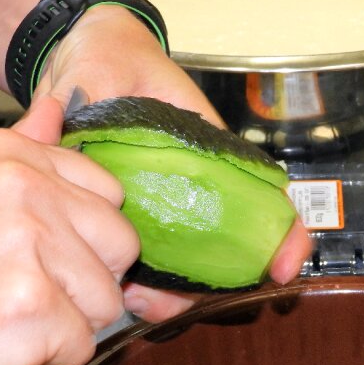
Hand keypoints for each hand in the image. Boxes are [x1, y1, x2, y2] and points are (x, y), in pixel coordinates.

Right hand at [0, 97, 138, 364]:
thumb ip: (18, 155)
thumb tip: (56, 110)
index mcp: (7, 157)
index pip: (109, 195)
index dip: (83, 242)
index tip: (34, 259)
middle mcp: (21, 188)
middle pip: (121, 247)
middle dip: (85, 285)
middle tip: (22, 298)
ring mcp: (26, 244)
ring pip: (107, 301)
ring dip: (66, 329)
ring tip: (3, 324)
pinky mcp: (30, 306)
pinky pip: (82, 347)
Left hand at [32, 6, 311, 321]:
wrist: (80, 65)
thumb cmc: (114, 62)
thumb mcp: (113, 70)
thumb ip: (103, 97)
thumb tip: (82, 129)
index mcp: (212, 156)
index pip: (264, 200)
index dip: (284, 238)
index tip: (284, 267)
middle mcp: (195, 192)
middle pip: (226, 253)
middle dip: (215, 289)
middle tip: (182, 302)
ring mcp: (164, 213)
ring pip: (186, 271)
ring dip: (171, 297)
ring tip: (142, 299)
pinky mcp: (128, 224)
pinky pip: (143, 268)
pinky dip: (139, 288)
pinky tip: (121, 289)